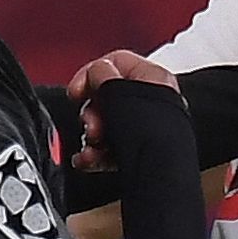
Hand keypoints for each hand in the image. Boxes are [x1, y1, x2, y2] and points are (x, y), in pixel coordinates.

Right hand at [66, 50, 182, 170]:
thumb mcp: (119, 94)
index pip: (116, 63)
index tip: (77, 91)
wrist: (160, 174)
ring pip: (106, 126)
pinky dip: (96, 154)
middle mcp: (152, 102)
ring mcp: (146, 129)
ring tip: (93, 145)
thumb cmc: (151, 134)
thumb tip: (96, 70)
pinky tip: (90, 160)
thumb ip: (102, 76)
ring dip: (92, 136)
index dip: (91, 74)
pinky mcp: (139, 153)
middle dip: (92, 113)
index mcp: (153, 78)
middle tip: (91, 124)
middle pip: (108, 98)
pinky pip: (110, 148)